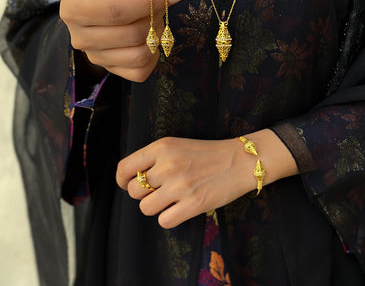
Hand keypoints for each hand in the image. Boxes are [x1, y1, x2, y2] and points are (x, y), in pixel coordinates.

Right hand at [60, 0, 184, 81]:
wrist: (104, 3)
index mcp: (73, 8)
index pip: (115, 11)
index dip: (146, 2)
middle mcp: (79, 37)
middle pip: (130, 34)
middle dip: (154, 16)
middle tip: (161, 2)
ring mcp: (95, 57)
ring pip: (139, 54)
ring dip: (156, 34)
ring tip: (153, 18)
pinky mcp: (112, 70)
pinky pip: (141, 71)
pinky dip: (154, 55)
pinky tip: (149, 36)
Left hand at [116, 130, 298, 228]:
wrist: (240, 160)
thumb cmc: (208, 153)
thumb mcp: (177, 145)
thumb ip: (154, 159)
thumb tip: (131, 181)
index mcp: (162, 147)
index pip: (124, 168)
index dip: (123, 180)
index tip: (129, 184)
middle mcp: (168, 165)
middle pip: (133, 191)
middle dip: (144, 194)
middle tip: (161, 190)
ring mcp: (180, 185)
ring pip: (145, 208)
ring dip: (157, 207)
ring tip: (173, 198)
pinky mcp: (193, 204)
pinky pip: (164, 221)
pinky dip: (170, 217)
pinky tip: (182, 207)